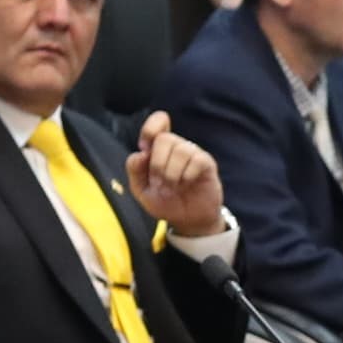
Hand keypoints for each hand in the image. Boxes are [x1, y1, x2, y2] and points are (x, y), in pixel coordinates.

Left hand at [123, 110, 226, 239]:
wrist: (188, 221)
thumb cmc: (166, 202)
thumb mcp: (141, 190)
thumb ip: (135, 170)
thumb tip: (141, 153)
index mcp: (159, 148)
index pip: (159, 121)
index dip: (150, 128)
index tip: (144, 149)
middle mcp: (177, 147)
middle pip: (164, 138)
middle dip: (157, 164)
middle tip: (159, 183)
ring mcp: (193, 154)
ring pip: (180, 150)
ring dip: (172, 173)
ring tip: (172, 188)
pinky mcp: (207, 164)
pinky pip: (197, 160)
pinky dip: (187, 176)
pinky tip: (186, 184)